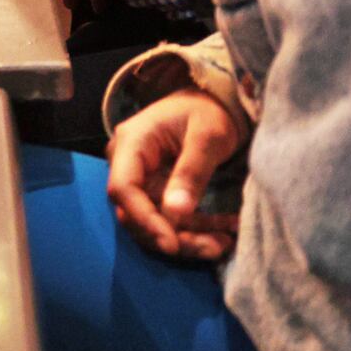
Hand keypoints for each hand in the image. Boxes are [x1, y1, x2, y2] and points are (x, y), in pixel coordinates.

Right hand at [105, 88, 245, 260]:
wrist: (212, 102)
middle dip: (174, 236)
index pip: (124, 188)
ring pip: (155, 221)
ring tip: (226, 242)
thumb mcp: (206, 137)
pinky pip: (172, 217)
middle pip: (137, 212)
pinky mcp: (158, 190)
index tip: (173, 245)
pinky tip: (227, 228)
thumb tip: (176, 213)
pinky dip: (199, 228)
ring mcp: (143, 178)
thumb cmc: (208, 111)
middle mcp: (128, 163)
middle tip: (215, 247)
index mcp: (132, 142)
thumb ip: (191, 172)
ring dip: (190, 237)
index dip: (145, 220)